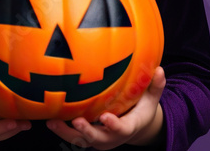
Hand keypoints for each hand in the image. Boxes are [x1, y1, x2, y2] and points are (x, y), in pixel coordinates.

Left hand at [46, 66, 165, 148]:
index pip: (122, 129)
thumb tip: (159, 69)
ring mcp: (98, 138)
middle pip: (98, 139)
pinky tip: (49, 119)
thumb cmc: (141, 109)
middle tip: (76, 122)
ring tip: (53, 122)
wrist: (133, 128)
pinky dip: (61, 129)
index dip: (114, 125)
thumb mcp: (151, 99)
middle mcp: (111, 137)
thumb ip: (155, 86)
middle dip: (87, 131)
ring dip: (66, 132)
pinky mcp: (86, 137)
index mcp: (128, 127)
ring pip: (81, 140)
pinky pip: (73, 136)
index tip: (106, 118)